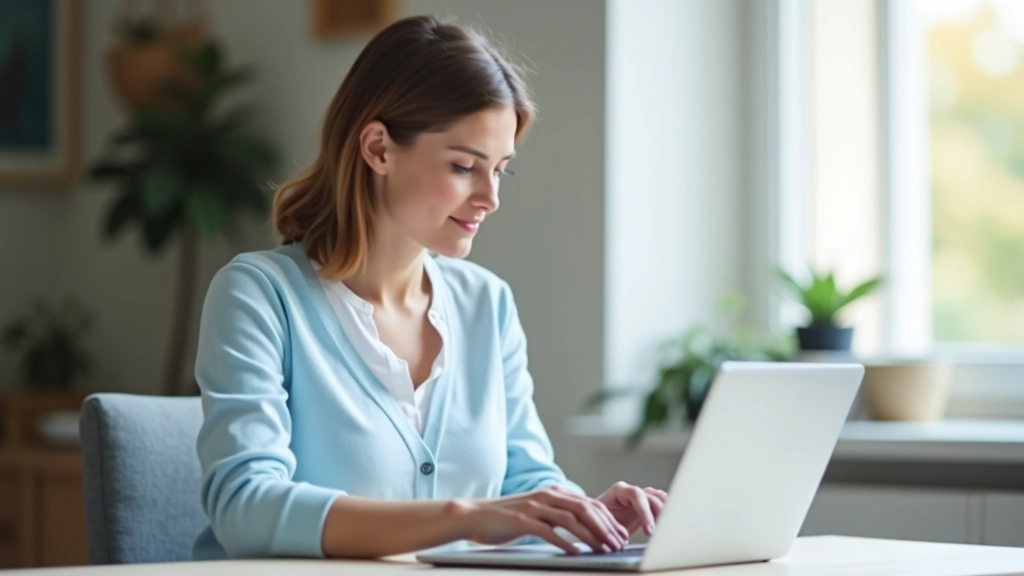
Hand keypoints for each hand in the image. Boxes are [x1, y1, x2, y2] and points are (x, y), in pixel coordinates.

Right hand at [450, 485, 629, 554]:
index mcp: (553, 493)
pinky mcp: (522, 520)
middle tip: (618, 544)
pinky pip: (548, 531)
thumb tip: (583, 529)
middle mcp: (547, 496)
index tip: (620, 535)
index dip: (608, 520)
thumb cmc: (507, 518)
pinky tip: (576, 553)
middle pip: (585, 509)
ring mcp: (534, 507)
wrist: (474, 515)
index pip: (590, 504)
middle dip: (606, 527)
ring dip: (591, 535)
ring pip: (571, 519)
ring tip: (603, 550)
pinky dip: (565, 542)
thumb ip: (557, 516)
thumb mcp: (537, 513)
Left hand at [596, 482, 667, 536]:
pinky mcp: (648, 504)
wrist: (596, 520)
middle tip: (660, 534)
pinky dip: (667, 515)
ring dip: (666, 515)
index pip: (636, 494)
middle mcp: (632, 490)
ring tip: (666, 532)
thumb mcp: (603, 524)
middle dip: (659, 516)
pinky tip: (667, 528)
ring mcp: (641, 496)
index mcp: (619, 491)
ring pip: (661, 499)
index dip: (645, 512)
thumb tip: (624, 540)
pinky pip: (662, 505)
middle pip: (652, 496)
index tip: (649, 531)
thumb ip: (613, 527)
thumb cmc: (597, 522)